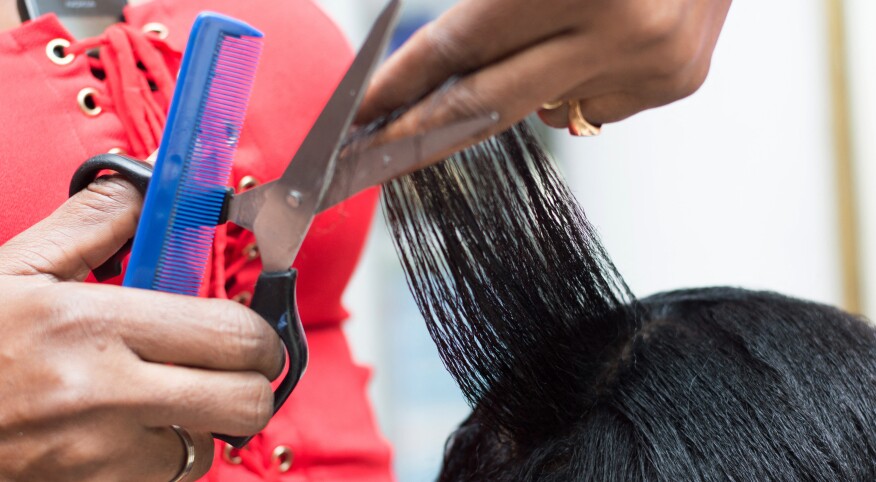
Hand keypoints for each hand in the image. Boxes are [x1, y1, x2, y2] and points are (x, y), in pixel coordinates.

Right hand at [0, 177, 283, 480]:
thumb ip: (93, 223)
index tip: (249, 327)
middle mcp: (104, 397)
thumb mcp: (15, 270)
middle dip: (252, 379)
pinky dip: (165, 454)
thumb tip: (148, 190)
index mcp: (90, 326)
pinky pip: (168, 478)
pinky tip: (130, 428)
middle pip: (246, 400)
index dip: (259, 332)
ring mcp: (98, 458)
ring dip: (203, 420)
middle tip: (228, 363)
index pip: (233, 333)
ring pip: (210, 446)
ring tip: (162, 393)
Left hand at [357, 0, 729, 151]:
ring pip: (545, 109)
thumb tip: (431, 67)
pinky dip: (573, 83)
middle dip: (422, 131)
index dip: (400, 85)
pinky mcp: (679, 82)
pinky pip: (593, 108)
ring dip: (519, 86)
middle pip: (489, 103)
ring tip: (548, 30)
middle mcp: (621, 27)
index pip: (459, 48)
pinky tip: (598, 39)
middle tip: (371, 157)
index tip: (358, 118)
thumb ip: (490, 3)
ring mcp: (655, 63)